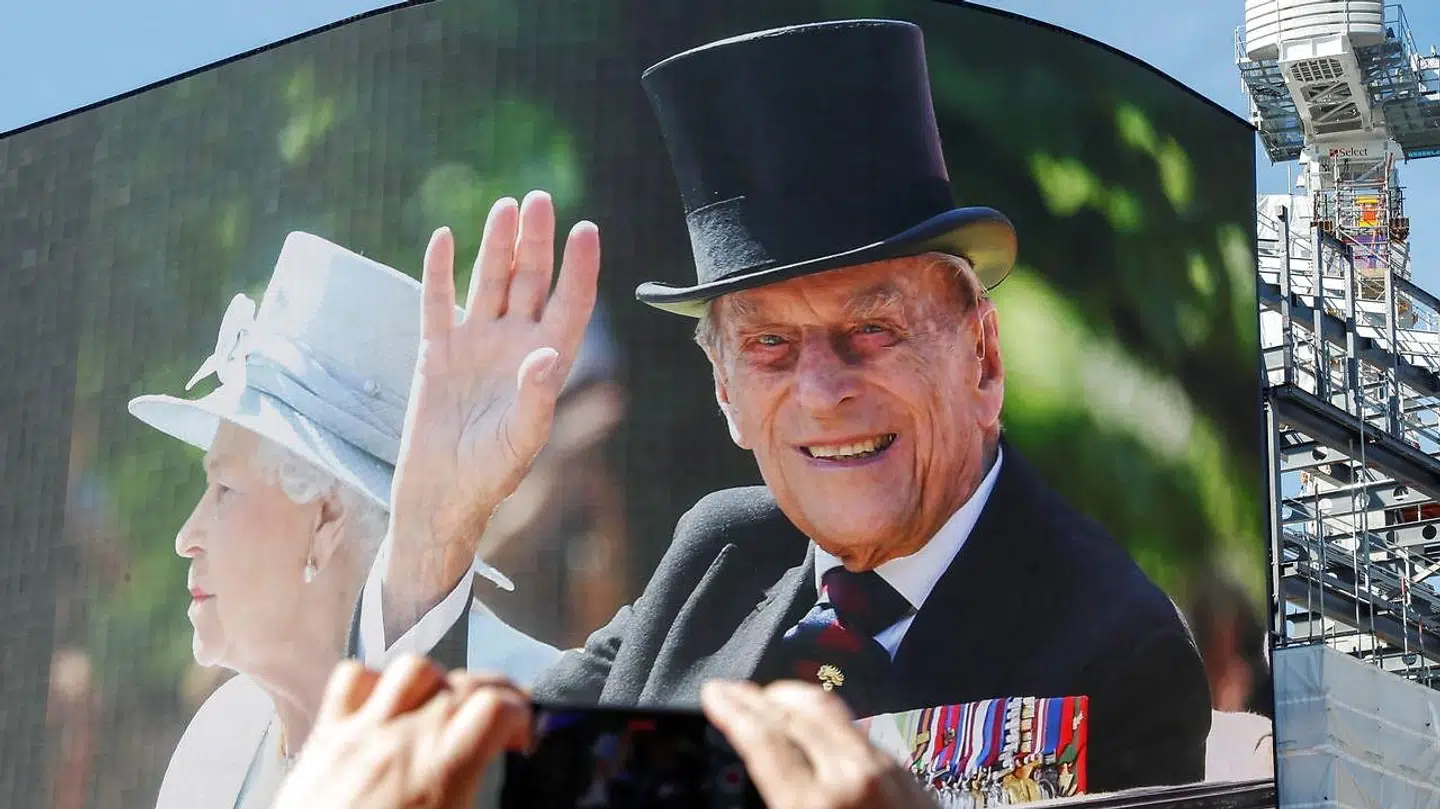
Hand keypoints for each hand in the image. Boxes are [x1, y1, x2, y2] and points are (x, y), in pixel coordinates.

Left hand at [272, 657, 532, 808]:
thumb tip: (501, 793)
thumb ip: (478, 796)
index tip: (522, 739)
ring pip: (414, 668)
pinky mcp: (326, 737)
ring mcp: (362, 731)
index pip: (498, 707)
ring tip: (443, 709)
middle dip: (494, 694)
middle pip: (465, 682)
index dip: (523, 715)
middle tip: (498, 722)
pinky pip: (354, 678)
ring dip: (438, 683)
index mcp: (441, 771)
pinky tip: (386, 707)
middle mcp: (404, 739)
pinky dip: (376, 682)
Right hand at [385, 190, 599, 615]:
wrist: (440, 493)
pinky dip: (439, 272)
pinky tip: (443, 237)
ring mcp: (475, 344)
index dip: (578, 269)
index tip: (587, 230)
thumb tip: (550, 355)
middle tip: (541, 199)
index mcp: (544, 363)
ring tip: (506, 207)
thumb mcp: (521, 439)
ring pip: (489, 282)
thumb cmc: (490, 474)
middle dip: (537, 243)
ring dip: (497, 246)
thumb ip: (537, 398)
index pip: (569, 305)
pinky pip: (438, 303)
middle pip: (530, 282)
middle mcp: (513, 345)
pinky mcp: (437, 352)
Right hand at [701, 681, 937, 808]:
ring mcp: (886, 771)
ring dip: (794, 703)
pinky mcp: (908, 775)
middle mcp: (853, 776)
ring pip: (832, 713)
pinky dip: (828, 723)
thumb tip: (763, 789)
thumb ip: (780, 802)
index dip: (733, 710)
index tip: (715, 693)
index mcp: (816, 804)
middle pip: (796, 711)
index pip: (764, 738)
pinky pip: (859, 733)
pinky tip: (817, 733)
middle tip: (734, 692)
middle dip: (758, 696)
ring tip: (770, 704)